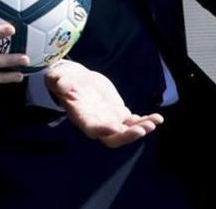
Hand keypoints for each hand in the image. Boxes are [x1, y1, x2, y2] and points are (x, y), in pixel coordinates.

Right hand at [45, 60, 163, 147]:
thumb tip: (62, 85)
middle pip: (113, 137)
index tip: (115, 127)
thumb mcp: (58, 78)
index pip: (92, 128)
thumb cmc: (63, 79)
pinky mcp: (118, 113)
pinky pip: (133, 121)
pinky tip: (158, 118)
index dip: (103, 130)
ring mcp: (109, 119)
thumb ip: (59, 82)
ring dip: (141, 128)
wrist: (74, 80)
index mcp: (81, 116)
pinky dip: (145, 121)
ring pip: (126, 131)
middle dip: (128, 136)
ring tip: (155, 121)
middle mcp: (97, 123)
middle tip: (143, 129)